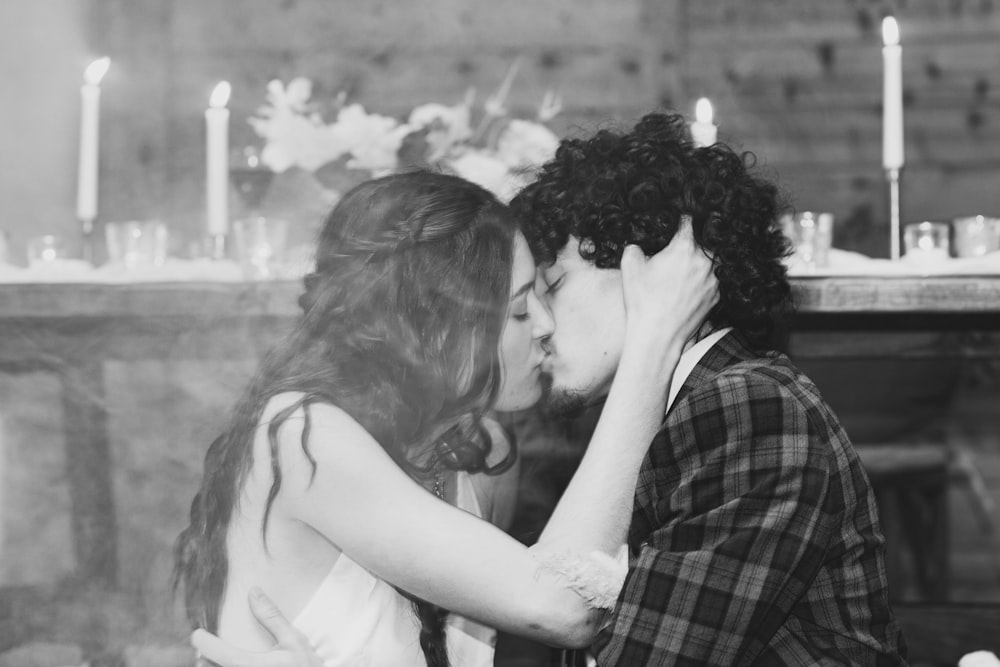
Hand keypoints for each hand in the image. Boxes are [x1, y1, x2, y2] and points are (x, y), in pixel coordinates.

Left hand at [192, 588, 322, 666]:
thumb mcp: (293, 640)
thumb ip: (271, 617)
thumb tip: (253, 592)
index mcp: (250, 665)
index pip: (215, 652)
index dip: (201, 641)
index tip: (197, 634)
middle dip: (204, 658)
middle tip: (203, 650)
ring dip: (213, 666)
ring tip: (212, 660)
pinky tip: (229, 665)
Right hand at [620, 215, 718, 357]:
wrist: (658, 336)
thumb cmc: (643, 302)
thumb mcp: (630, 267)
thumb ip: (635, 246)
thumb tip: (639, 245)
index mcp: (684, 247)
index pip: (688, 222)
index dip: (681, 221)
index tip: (677, 224)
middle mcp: (704, 260)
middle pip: (701, 242)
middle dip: (689, 246)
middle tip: (674, 257)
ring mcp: (714, 279)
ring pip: (709, 261)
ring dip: (697, 263)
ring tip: (679, 276)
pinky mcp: (717, 296)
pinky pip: (712, 280)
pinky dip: (701, 281)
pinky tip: (685, 291)